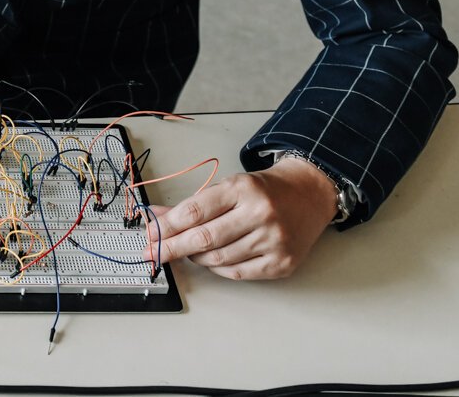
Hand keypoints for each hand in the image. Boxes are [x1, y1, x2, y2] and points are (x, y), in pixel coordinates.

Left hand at [149, 157, 336, 279]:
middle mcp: (260, 214)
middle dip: (172, 247)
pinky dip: (218, 269)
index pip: (195, 211)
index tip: (150, 234)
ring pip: (219, 259)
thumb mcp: (229, 186)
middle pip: (204, 238)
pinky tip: (211, 260)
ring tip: (187, 251)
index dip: (168, 226)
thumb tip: (160, 219)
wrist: (308, 195)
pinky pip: (237, 273)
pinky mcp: (282, 263)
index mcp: (243, 189)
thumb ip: (195, 204)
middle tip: (153, 252)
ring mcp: (273, 241)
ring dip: (195, 258)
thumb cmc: (265, 191)